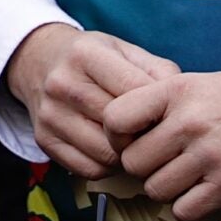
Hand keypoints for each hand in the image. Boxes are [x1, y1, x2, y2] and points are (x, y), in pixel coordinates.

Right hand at [3, 26, 177, 177]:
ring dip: (128, 156)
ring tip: (135, 143)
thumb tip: (183, 106)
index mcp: (86, 55)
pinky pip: (89, 170)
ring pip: (106, 154)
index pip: (134, 92)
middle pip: (119, 127)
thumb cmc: (92, 58)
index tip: (169, 114)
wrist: (38, 62)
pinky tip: (112, 150)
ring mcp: (50, 115)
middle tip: (156, 133)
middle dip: (145, 134)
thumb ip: (157, 71)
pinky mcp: (43, 140)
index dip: (158, 109)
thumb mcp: (123, 50)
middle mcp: (62, 84)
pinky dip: (108, 167)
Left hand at [102, 71, 220, 220]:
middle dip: (143, 165)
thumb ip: (157, 102)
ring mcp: (210, 155)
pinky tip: (200, 188)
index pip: (116, 118)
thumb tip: (116, 130)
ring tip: (184, 172)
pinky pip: (183, 210)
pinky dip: (187, 205)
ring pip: (155, 189)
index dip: (116, 133)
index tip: (131, 137)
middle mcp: (190, 122)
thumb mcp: (197, 83)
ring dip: (165, 186)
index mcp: (177, 90)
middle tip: (162, 158)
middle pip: (133, 162)